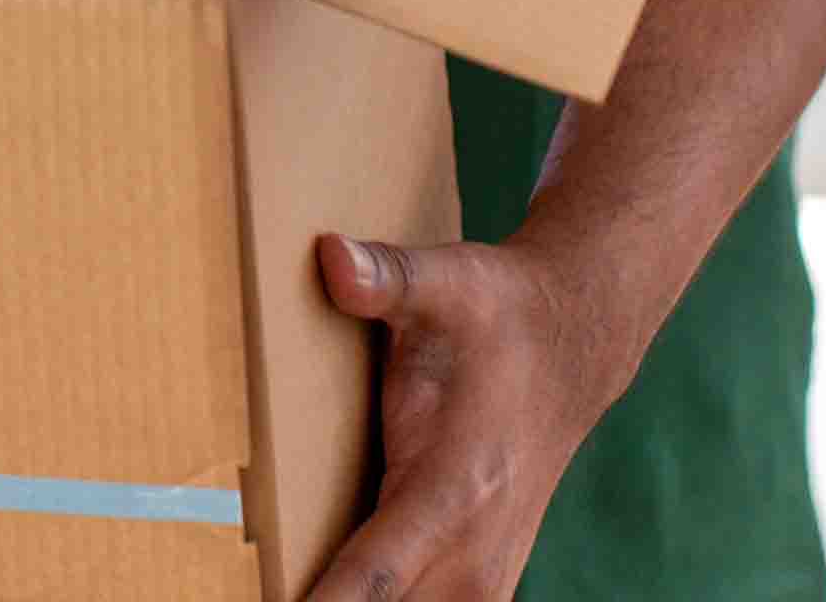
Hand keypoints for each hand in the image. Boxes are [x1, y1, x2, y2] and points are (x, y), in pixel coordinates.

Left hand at [303, 234, 633, 601]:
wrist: (575, 339)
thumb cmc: (500, 315)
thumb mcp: (447, 282)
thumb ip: (387, 278)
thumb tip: (330, 257)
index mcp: (453, 488)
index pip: (373, 579)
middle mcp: (473, 549)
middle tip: (251, 586)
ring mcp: (485, 575)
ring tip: (286, 585)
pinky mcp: (483, 580)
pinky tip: (326, 589)